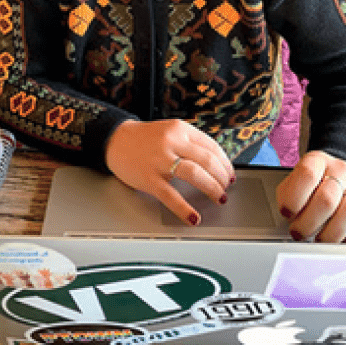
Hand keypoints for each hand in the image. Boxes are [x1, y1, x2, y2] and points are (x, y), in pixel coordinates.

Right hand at [104, 119, 234, 225]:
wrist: (115, 140)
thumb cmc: (145, 139)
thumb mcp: (170, 131)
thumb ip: (190, 143)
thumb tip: (216, 165)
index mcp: (180, 129)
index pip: (212, 146)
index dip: (225, 163)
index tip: (230, 174)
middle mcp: (171, 142)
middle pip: (207, 160)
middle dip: (222, 177)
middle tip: (226, 188)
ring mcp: (160, 160)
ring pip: (195, 174)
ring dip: (212, 188)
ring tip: (219, 197)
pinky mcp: (149, 178)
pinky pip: (171, 196)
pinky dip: (185, 208)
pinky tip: (193, 217)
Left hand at [277, 150, 345, 243]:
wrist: (335, 178)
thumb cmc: (309, 188)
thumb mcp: (292, 186)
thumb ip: (288, 200)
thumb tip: (287, 224)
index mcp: (317, 161)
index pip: (307, 174)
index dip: (294, 198)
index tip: (287, 213)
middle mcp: (341, 171)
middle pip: (327, 199)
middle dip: (308, 224)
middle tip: (299, 233)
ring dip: (329, 235)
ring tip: (318, 240)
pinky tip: (341, 242)